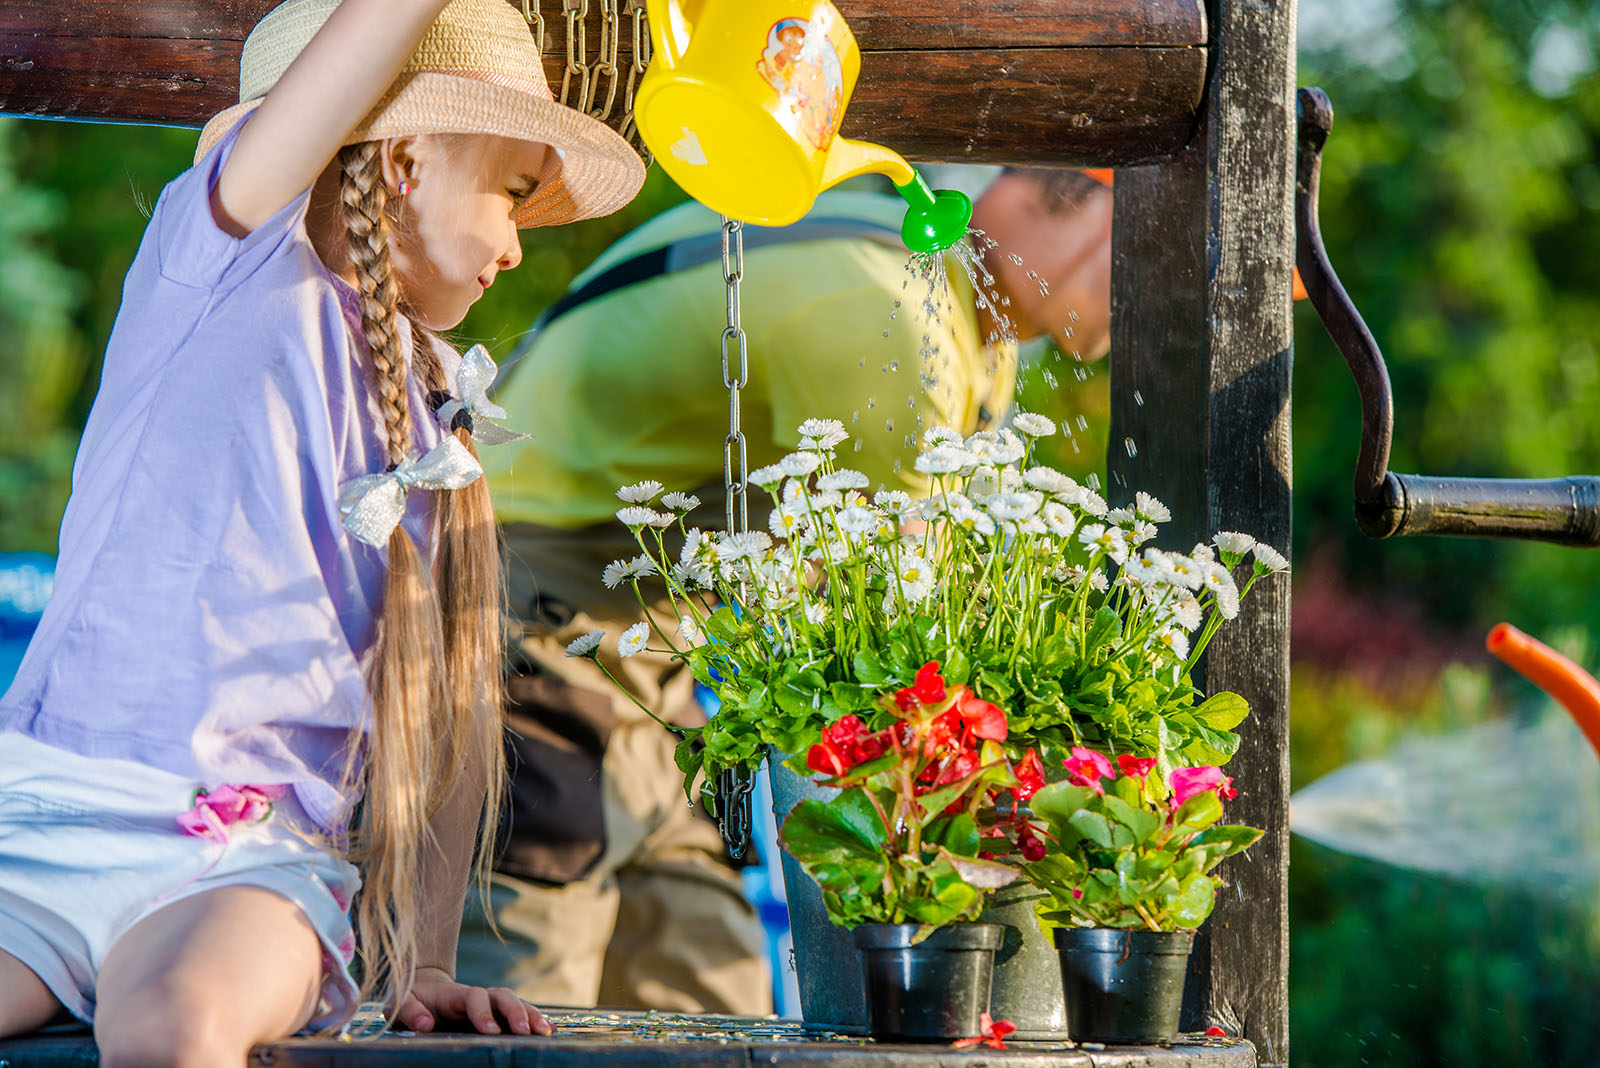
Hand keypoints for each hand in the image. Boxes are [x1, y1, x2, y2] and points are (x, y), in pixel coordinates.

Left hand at [394, 966, 552, 1035]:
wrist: (424, 987)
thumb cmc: (411, 998)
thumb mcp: (399, 1003)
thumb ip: (410, 1011)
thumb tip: (425, 1025)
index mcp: (454, 994)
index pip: (475, 997)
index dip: (483, 1013)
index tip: (490, 1031)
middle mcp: (477, 995)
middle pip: (503, 996)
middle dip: (516, 1012)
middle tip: (527, 1032)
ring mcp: (489, 1004)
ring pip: (516, 1003)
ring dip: (532, 1015)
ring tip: (547, 1032)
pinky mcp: (495, 1014)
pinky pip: (519, 1013)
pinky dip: (535, 1018)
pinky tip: (549, 1031)